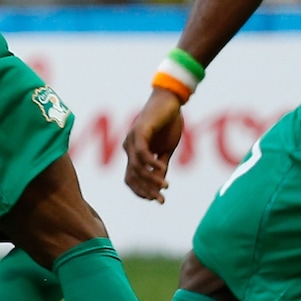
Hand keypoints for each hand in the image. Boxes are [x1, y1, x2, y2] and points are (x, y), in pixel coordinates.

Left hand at [122, 87, 185, 201]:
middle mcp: (129, 147)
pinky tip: (162, 169)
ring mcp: (132, 139)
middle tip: (161, 200)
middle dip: (146, 191)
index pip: (131, 179)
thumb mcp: (166, 149)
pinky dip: (151, 164)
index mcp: (134, 152)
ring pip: (136, 168)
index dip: (141, 192)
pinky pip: (142, 153)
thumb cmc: (168, 123)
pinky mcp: (139, 131)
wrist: (171, 101)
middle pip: (132, 177)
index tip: (156, 200)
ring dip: (150, 180)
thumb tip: (160, 184)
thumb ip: (161, 166)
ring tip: (165, 186)